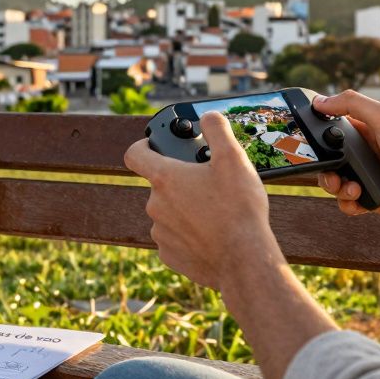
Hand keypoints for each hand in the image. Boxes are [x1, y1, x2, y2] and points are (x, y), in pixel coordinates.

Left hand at [124, 112, 282, 290]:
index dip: (144, 145)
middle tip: (208, 183)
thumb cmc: (238, 208)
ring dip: (185, 208)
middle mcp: (155, 205)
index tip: (155, 145)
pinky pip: (174, 237)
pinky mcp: (170, 255)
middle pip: (160, 185)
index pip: (135, 154)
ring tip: (215, 210)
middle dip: (181, 181)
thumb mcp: (233, 159)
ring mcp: (160, 232)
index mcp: (165, 179)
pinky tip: (212, 234)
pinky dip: (189, 234)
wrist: (244, 261)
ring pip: (169, 212)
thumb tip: (209, 117)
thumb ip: (217, 130)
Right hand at [313, 90, 379, 223]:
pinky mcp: (376, 199)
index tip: (309, 142)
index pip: (334, 129)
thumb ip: (352, 104)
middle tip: (331, 173)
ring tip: (351, 188)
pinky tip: (358, 200)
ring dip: (336, 188)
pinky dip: (348, 204)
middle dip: (324, 168)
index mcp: (368, 129)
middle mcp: (367, 153)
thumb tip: (320, 101)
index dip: (319, 135)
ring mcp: (371, 176)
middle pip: (330, 159)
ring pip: (337, 183)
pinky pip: (350, 204)